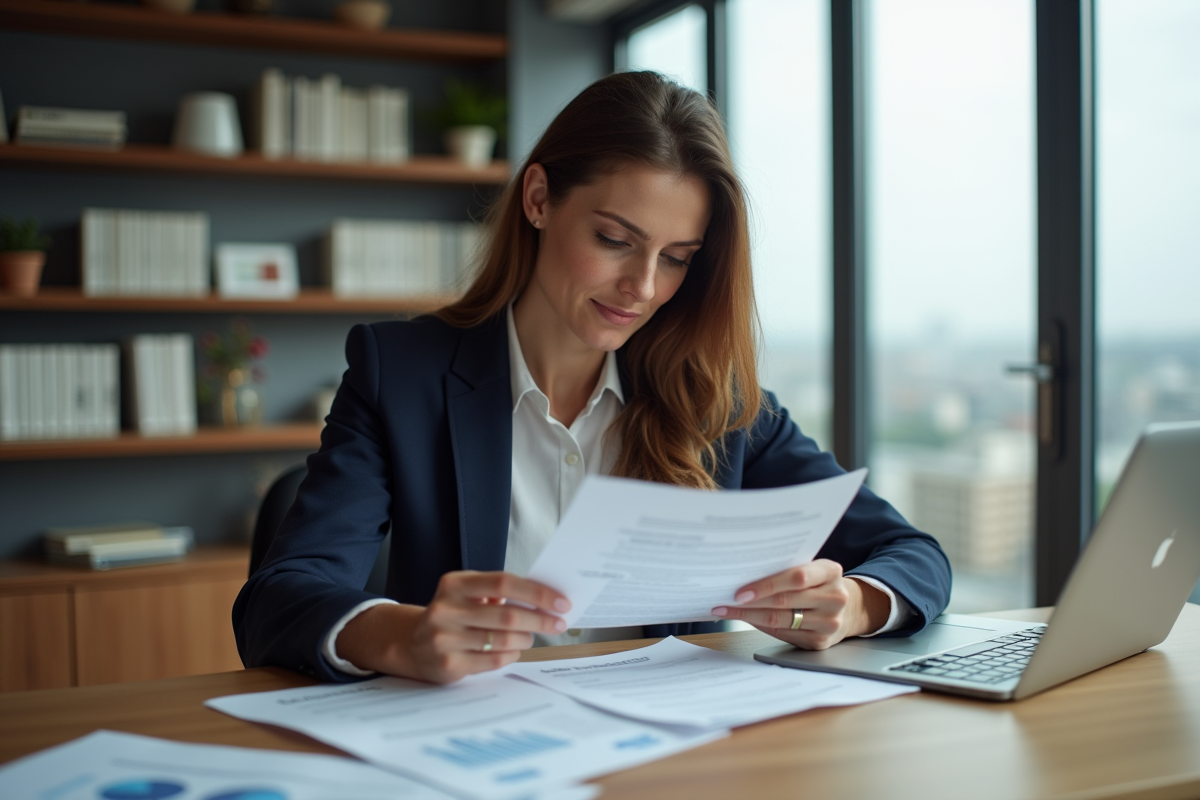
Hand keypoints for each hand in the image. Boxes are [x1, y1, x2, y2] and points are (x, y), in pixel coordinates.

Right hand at [337, 571, 570, 683]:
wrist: (411, 644)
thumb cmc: (451, 615)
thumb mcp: (465, 594)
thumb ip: (496, 591)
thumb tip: (545, 597)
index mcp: (454, 584)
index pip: (503, 582)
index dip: (536, 592)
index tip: (561, 601)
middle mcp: (447, 609)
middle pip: (507, 614)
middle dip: (540, 619)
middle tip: (558, 622)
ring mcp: (445, 638)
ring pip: (504, 640)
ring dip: (526, 638)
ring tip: (531, 636)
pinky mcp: (449, 664)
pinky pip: (494, 660)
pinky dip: (512, 655)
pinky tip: (514, 650)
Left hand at [710, 560, 889, 649]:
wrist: (847, 608)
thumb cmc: (818, 584)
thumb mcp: (812, 570)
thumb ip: (788, 571)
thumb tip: (744, 577)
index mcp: (830, 571)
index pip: (796, 577)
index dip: (766, 585)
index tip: (739, 591)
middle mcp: (834, 597)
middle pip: (785, 601)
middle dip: (750, 602)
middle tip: (724, 602)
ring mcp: (830, 622)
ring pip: (780, 620)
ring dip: (749, 616)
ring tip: (727, 611)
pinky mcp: (820, 641)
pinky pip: (783, 633)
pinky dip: (760, 626)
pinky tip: (746, 619)